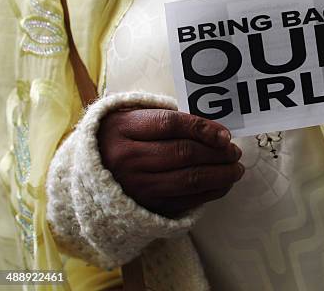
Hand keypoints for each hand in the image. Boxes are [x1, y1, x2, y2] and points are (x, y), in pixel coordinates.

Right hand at [98, 108, 243, 216]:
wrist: (87, 173)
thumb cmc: (120, 138)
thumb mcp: (132, 118)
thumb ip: (166, 118)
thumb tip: (212, 129)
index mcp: (124, 129)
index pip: (170, 124)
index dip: (203, 128)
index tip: (225, 134)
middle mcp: (128, 158)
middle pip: (183, 153)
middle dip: (217, 153)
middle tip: (234, 151)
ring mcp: (137, 185)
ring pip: (189, 180)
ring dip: (220, 174)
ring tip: (235, 168)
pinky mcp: (146, 205)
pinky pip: (187, 200)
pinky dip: (211, 192)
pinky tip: (223, 183)